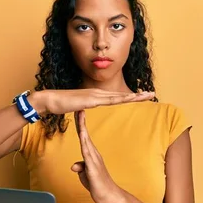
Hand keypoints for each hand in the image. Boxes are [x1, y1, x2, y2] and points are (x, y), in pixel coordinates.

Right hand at [29, 89, 153, 115]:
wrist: (49, 100)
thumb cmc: (60, 104)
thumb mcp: (75, 107)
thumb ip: (82, 108)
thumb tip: (83, 108)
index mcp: (96, 96)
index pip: (117, 97)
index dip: (130, 96)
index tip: (142, 96)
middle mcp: (98, 93)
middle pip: (122, 95)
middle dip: (138, 95)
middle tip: (153, 94)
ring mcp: (95, 95)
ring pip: (119, 96)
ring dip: (134, 96)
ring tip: (147, 95)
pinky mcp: (90, 99)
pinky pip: (109, 100)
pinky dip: (121, 99)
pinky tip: (130, 99)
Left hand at [70, 110, 125, 202]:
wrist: (109, 197)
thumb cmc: (98, 185)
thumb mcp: (86, 175)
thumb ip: (81, 168)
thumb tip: (74, 165)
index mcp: (91, 155)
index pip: (84, 137)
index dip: (80, 125)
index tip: (77, 113)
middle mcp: (93, 154)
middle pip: (84, 135)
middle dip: (80, 121)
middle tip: (78, 107)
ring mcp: (94, 160)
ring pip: (86, 141)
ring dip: (82, 128)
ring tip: (79, 116)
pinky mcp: (93, 168)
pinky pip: (87, 154)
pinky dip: (84, 144)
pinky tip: (82, 137)